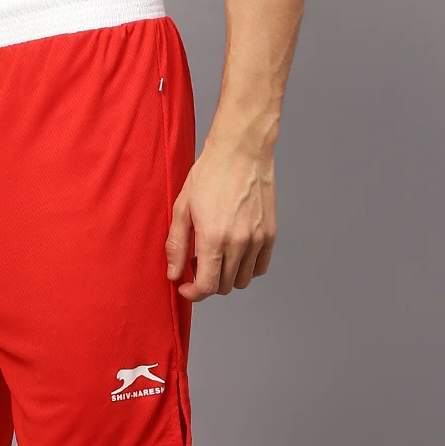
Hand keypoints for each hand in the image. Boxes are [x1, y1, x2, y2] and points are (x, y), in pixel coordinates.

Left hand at [165, 135, 275, 299]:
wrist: (241, 152)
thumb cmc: (209, 175)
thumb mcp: (183, 208)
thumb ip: (176, 245)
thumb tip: (174, 274)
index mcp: (214, 238)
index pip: (208, 286)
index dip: (194, 293)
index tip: (186, 287)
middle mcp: (239, 243)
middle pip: (224, 286)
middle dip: (207, 282)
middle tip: (196, 263)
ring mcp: (258, 239)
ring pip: (243, 280)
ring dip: (226, 277)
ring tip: (215, 257)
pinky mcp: (270, 233)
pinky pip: (260, 267)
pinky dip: (246, 268)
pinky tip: (234, 253)